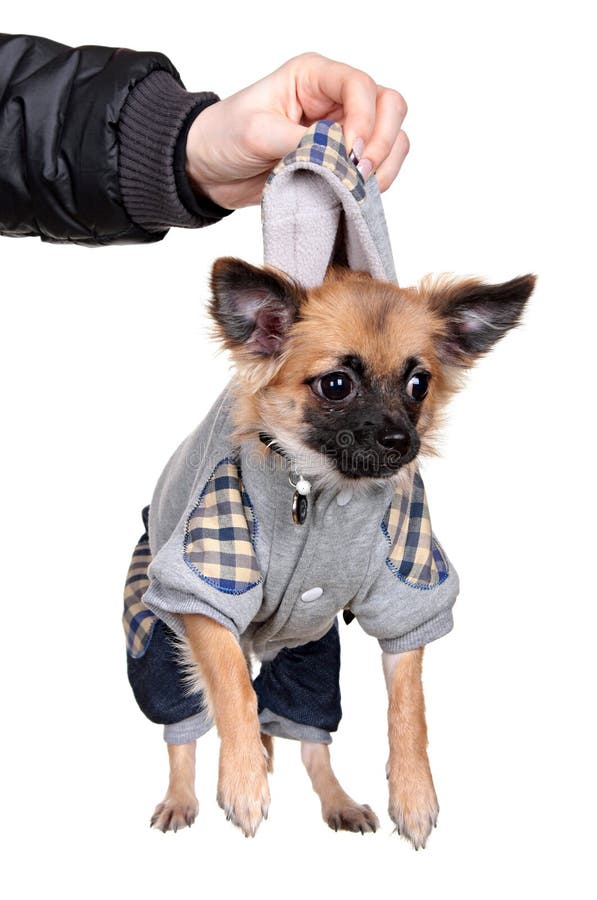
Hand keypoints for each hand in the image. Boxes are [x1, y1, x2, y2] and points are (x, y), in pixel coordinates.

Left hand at [186, 52, 408, 208]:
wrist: (208, 170)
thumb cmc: (224, 138)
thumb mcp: (257, 133)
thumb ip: (301, 143)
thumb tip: (340, 161)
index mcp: (313, 76)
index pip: (360, 86)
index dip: (365, 119)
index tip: (351, 155)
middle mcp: (334, 99)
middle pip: (389, 107)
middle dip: (383, 141)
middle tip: (361, 174)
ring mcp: (342, 131)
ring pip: (392, 138)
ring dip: (385, 165)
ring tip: (358, 189)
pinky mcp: (341, 162)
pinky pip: (379, 168)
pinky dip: (377, 183)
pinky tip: (354, 195)